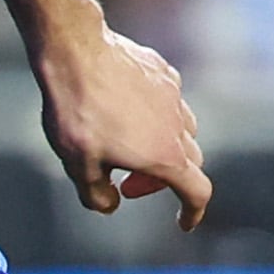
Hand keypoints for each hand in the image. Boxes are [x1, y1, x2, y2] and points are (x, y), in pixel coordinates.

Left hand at [37, 28, 210, 230]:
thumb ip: (97, 195)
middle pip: (190, 162)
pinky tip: (126, 110)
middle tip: (128, 181)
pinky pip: (169, 100)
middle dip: (165, 179)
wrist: (76, 52)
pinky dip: (157, 115)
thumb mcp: (78, 166)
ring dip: (165, 146)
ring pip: (184, 129)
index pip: (198, 192)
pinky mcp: (162, 72)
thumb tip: (110, 204)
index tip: (183, 222)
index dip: (194, 212)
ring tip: (130, 145)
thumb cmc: (77, 112)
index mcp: (164, 155)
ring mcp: (173, 95)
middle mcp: (178, 126)